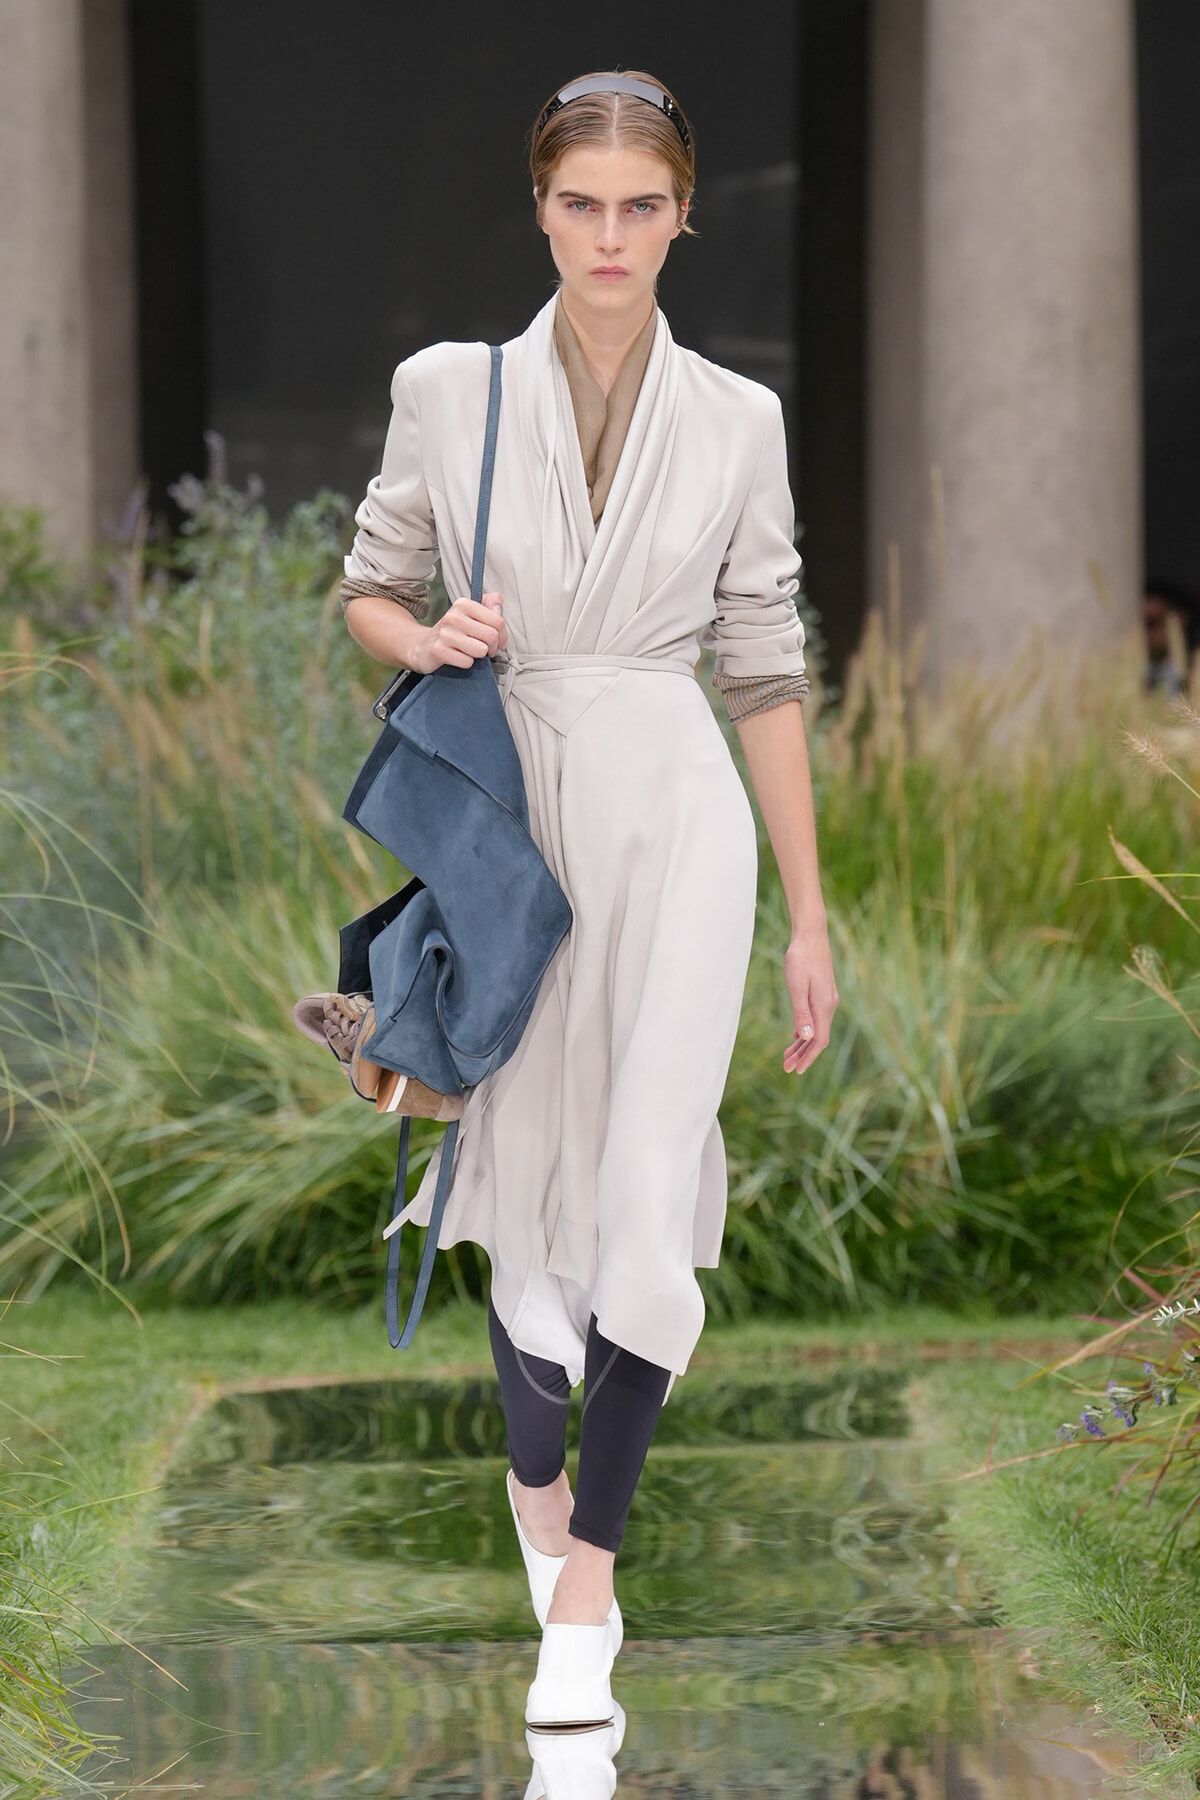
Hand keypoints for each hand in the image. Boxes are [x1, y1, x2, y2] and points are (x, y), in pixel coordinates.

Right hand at [414, 592, 506, 672]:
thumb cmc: (452, 632)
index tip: (496, 640)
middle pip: (492, 636)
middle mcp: (454, 617)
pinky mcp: (439, 650)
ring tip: (469, 651)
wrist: (423, 646)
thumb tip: (498, 607)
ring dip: (478, 655)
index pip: (498, 621)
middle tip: (484, 648)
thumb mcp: (470, 614)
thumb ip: (489, 606)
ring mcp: (445, 634)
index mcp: (463, 604)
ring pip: (481, 650)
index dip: (502, 635)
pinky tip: (457, 657)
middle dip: (492, 647)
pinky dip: (466, 663)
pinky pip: (467, 662)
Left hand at [782, 921, 837, 1074]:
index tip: (795, 1070)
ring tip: (787, 1055)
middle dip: (803, 1055)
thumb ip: (801, 1013)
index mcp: (823, 1007)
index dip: (808, 1058)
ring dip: (802, 1043)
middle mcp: (829, 1006)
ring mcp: (827, 999)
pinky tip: (796, 1034)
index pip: (819, 1041)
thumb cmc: (800, 959)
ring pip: (816, 1029)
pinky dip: (805, 1030)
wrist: (811, 935)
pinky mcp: (823, 992)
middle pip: (818, 1038)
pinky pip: (816, 1018)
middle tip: (786, 1068)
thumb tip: (806, 1038)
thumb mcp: (797, 986)